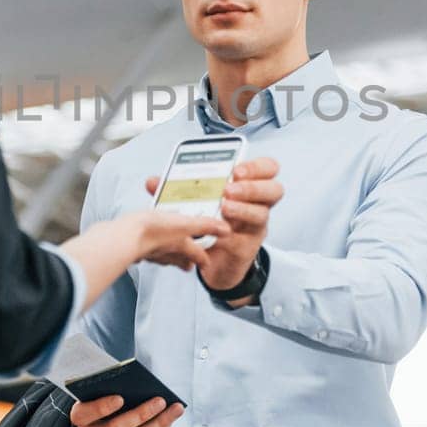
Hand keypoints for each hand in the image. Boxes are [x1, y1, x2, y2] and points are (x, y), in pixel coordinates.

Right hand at [70, 394, 182, 426]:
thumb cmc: (103, 401)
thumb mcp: (100, 394)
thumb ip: (111, 389)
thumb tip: (139, 384)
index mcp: (80, 417)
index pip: (86, 413)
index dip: (102, 407)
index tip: (120, 397)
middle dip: (141, 414)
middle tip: (160, 400)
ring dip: (158, 424)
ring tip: (174, 409)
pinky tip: (169, 422)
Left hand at [144, 157, 282, 304]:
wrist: (211, 260)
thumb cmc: (207, 223)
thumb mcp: (195, 203)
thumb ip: (176, 191)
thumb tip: (152, 182)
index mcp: (247, 185)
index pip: (266, 168)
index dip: (256, 166)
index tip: (236, 170)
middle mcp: (257, 204)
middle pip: (273, 189)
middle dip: (251, 186)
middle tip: (229, 189)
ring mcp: (255, 226)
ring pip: (262, 213)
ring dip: (243, 209)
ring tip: (224, 208)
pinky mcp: (247, 247)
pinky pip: (245, 239)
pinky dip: (231, 234)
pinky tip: (219, 233)